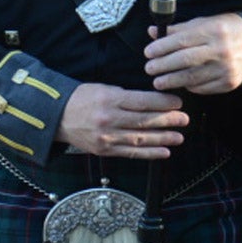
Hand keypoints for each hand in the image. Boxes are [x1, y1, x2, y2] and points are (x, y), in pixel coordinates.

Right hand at [59, 83, 187, 161]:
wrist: (56, 118)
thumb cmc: (82, 99)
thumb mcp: (103, 88)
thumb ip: (126, 96)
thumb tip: (153, 101)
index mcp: (109, 99)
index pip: (141, 101)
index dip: (162, 103)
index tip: (178, 102)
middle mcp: (108, 119)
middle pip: (144, 121)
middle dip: (167, 121)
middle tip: (185, 120)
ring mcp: (106, 137)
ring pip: (140, 139)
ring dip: (162, 139)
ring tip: (179, 137)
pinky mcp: (104, 150)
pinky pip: (130, 152)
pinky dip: (149, 153)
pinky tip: (164, 152)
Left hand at [144, 15, 241, 95]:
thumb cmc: (227, 29)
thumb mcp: (204, 22)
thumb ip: (178, 29)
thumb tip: (153, 32)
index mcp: (214, 30)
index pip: (182, 41)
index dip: (162, 48)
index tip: (148, 53)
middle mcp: (221, 50)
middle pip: (184, 60)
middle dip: (163, 66)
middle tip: (149, 69)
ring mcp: (226, 68)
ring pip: (192, 78)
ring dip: (172, 81)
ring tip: (158, 81)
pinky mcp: (230, 83)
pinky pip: (203, 88)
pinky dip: (189, 87)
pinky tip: (180, 84)